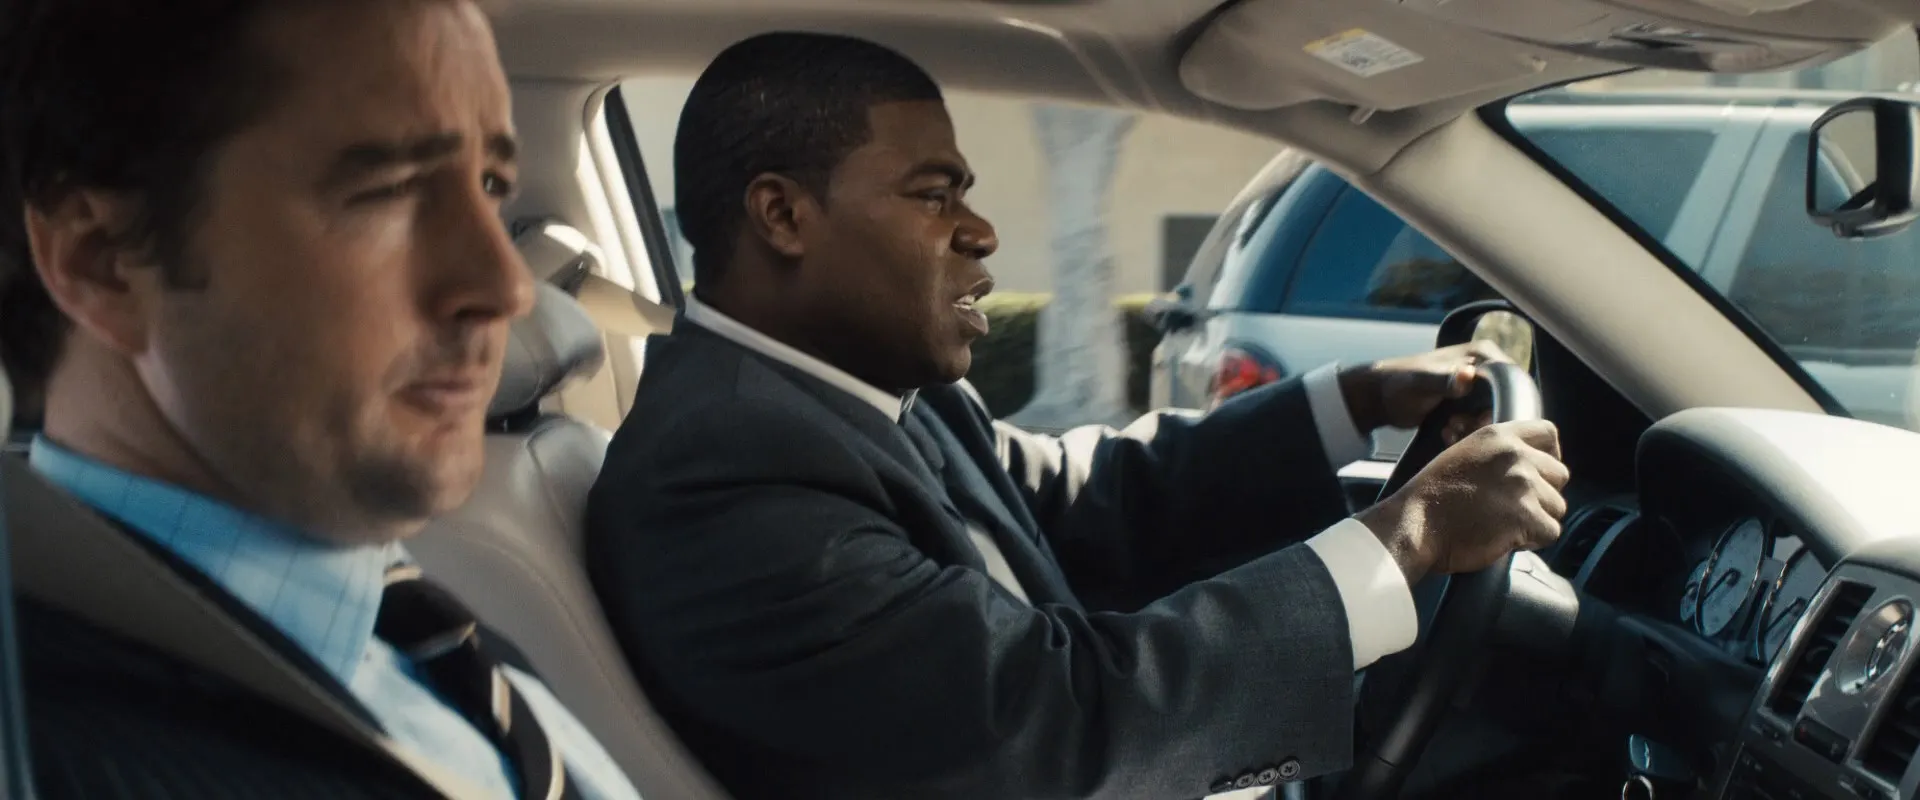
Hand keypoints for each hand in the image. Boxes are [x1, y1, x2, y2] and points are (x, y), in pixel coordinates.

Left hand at [1337, 342, 1512, 441]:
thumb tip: (1468, 375)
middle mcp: (1487, 368)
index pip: (1513, 380)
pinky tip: (1448, 434)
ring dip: (1475, 429)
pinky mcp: (1470, 403)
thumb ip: (1445, 380)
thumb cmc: (1398, 384)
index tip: (1483, 420)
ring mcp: (1479, 386)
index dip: (1505, 404)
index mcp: (1483, 354)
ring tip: (1450, 430)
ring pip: (1495, 414)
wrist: (1380, 398)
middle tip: (1461, 427)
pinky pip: (1482, 422)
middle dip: (1487, 420)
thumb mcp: (1422, 383)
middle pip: (1508, 401)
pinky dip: (1468, 432)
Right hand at [1355, 420, 1568, 581]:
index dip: (1550, 455)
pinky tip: (1507, 538)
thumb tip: (1527, 465)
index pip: (1549, 433)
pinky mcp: (1526, 516)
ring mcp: (1523, 486)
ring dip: (1537, 519)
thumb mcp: (1462, 455)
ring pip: (1557, 506)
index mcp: (1499, 436)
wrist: (1414, 524)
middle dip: (1543, 494)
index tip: (1540, 472)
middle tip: (1514, 507)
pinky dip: (1533, 541)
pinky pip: (1551, 532)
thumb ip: (1497, 455)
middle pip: (1559, 475)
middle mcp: (1516, 456)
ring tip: (1505, 524)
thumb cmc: (1431, 498)